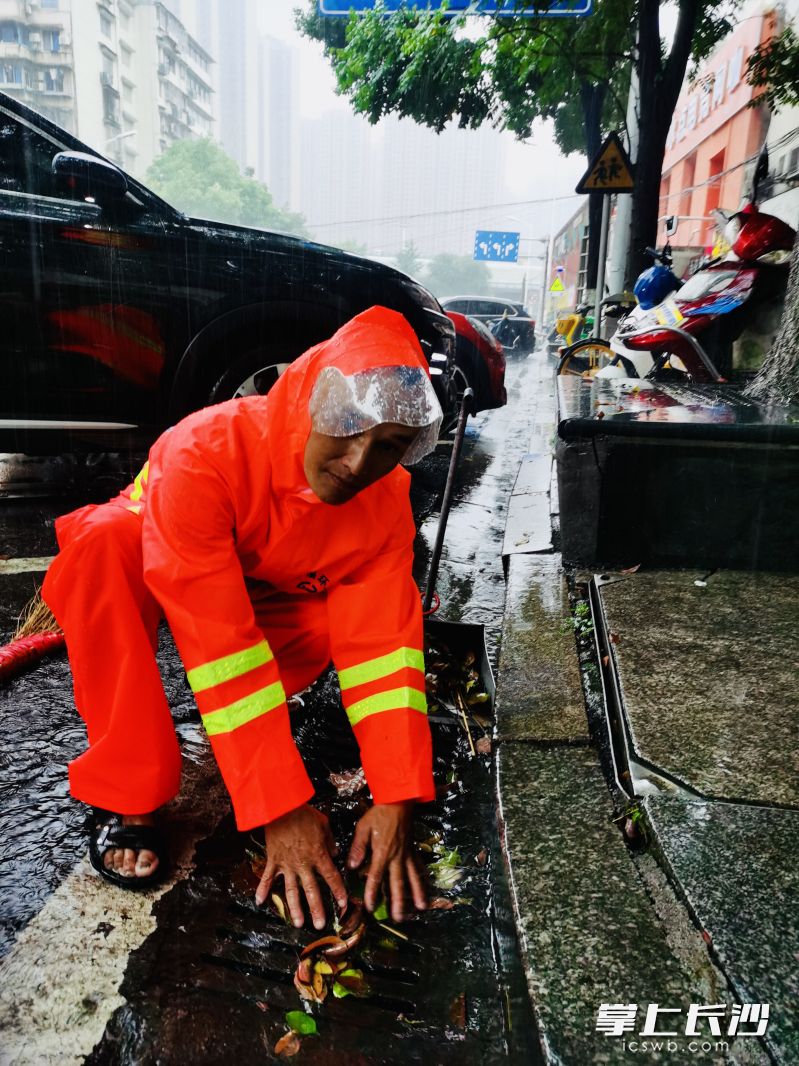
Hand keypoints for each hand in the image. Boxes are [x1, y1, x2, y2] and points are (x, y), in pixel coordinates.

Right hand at [255, 804, 347, 929]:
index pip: (331, 877)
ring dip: (294, 908)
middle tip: (320, 925)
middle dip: (317, 909)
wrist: (282, 807)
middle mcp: (303, 864)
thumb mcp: (323, 824)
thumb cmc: (304, 814)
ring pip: (291, 891)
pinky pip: (266, 878)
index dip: (338, 891)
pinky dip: (262, 890)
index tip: (343, 904)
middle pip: (312, 890)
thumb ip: (330, 841)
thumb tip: (336, 852)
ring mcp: (287, 864)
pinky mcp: (273, 860)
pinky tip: (259, 902)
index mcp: (318, 855)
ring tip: (297, 923)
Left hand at [347, 801, 426, 921]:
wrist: (399, 800)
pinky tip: (425, 888)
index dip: (372, 894)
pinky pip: (418, 867)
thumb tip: (351, 866)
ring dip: (416, 894)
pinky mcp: (412, 850)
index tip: (370, 907)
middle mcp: (396, 857)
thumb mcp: (363, 827)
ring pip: (412, 878)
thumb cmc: (379, 813)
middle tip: (398, 918)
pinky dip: (422, 879)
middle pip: (397, 883)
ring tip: (420, 908)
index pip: (375, 877)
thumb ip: (358, 847)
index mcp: (382, 852)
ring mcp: (406, 854)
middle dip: (397, 902)